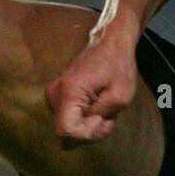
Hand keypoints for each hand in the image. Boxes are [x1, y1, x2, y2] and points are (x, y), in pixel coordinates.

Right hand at [46, 29, 139, 143]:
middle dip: (89, 129)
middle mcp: (55, 93)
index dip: (86, 131)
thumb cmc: (118, 67)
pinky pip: (69, 117)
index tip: (102, 117)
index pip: (66, 130)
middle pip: (66, 130)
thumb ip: (101, 117)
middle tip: (108, 114)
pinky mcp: (58, 94)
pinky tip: (96, 105)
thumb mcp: (120, 96)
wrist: (111, 44)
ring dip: (88, 123)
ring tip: (104, 107)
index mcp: (69, 91)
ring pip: (68, 125)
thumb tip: (84, 130)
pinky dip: (84, 117)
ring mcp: (54, 93)